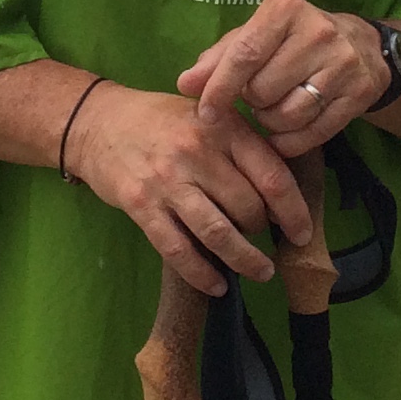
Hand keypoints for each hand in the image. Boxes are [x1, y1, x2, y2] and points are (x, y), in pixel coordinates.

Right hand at [67, 83, 310, 295]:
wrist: (97, 121)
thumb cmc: (161, 119)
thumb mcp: (207, 113)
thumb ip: (242, 143)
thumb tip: (280, 191)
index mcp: (222, 126)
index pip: (271, 174)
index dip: (293, 210)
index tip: (302, 233)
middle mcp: (197, 152)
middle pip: (247, 207)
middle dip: (263, 232)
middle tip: (268, 242)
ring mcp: (167, 181)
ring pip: (218, 233)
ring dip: (244, 260)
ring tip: (260, 272)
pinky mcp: (141, 206)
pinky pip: (178, 249)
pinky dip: (201, 273)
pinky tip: (216, 286)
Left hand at [176, 0, 383, 159]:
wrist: (363, 45)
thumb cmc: (292, 39)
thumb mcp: (255, 35)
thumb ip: (218, 58)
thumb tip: (185, 84)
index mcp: (285, 9)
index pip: (244, 55)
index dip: (220, 89)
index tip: (205, 113)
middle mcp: (318, 32)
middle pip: (263, 90)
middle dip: (252, 101)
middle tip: (258, 93)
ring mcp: (343, 63)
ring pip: (287, 115)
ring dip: (271, 121)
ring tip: (275, 106)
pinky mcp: (359, 93)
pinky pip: (312, 134)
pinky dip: (291, 140)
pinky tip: (288, 128)